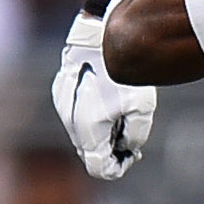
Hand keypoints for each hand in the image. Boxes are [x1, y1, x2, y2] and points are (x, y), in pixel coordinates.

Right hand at [53, 15, 155, 179]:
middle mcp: (70, 121)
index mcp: (89, 131)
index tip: (132, 153)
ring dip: (98, 129)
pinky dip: (89, 112)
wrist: (104, 35)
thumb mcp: (143, 108)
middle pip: (89, 151)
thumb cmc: (126, 72)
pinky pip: (73, 111)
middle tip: (128, 132)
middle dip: (109, 148)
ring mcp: (62, 104)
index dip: (118, 167)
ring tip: (117, 109)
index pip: (100, 168)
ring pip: (80, 132)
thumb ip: (134, 136)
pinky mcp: (60, 88)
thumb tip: (123, 145)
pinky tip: (104, 95)